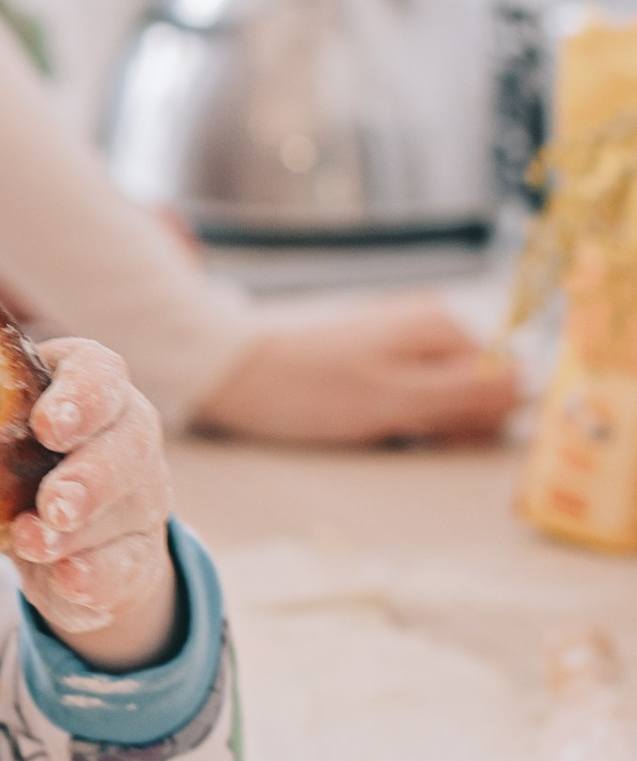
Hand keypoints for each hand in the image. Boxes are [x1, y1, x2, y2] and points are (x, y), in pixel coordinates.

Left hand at [7, 339, 178, 670]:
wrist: (73, 537)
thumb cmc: (20, 459)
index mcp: (92, 387)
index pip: (99, 374)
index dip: (79, 398)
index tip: (47, 426)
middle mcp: (128, 436)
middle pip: (126, 445)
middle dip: (87, 477)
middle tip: (53, 504)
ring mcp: (141, 500)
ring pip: (127, 509)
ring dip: (80, 532)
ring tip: (34, 542)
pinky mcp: (137, 557)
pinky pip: (127, 565)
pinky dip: (96, 575)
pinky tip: (69, 580)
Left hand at [194, 296, 515, 448]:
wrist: (232, 372)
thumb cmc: (309, 390)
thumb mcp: (395, 402)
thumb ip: (466, 395)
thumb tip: (529, 386)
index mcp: (441, 327)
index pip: (504, 383)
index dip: (478, 422)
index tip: (435, 438)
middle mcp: (428, 323)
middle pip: (475, 388)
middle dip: (448, 421)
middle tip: (398, 432)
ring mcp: (400, 336)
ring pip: (442, 394)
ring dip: (421, 421)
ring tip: (376, 424)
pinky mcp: (375, 354)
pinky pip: (411, 392)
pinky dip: (397, 413)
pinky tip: (364, 418)